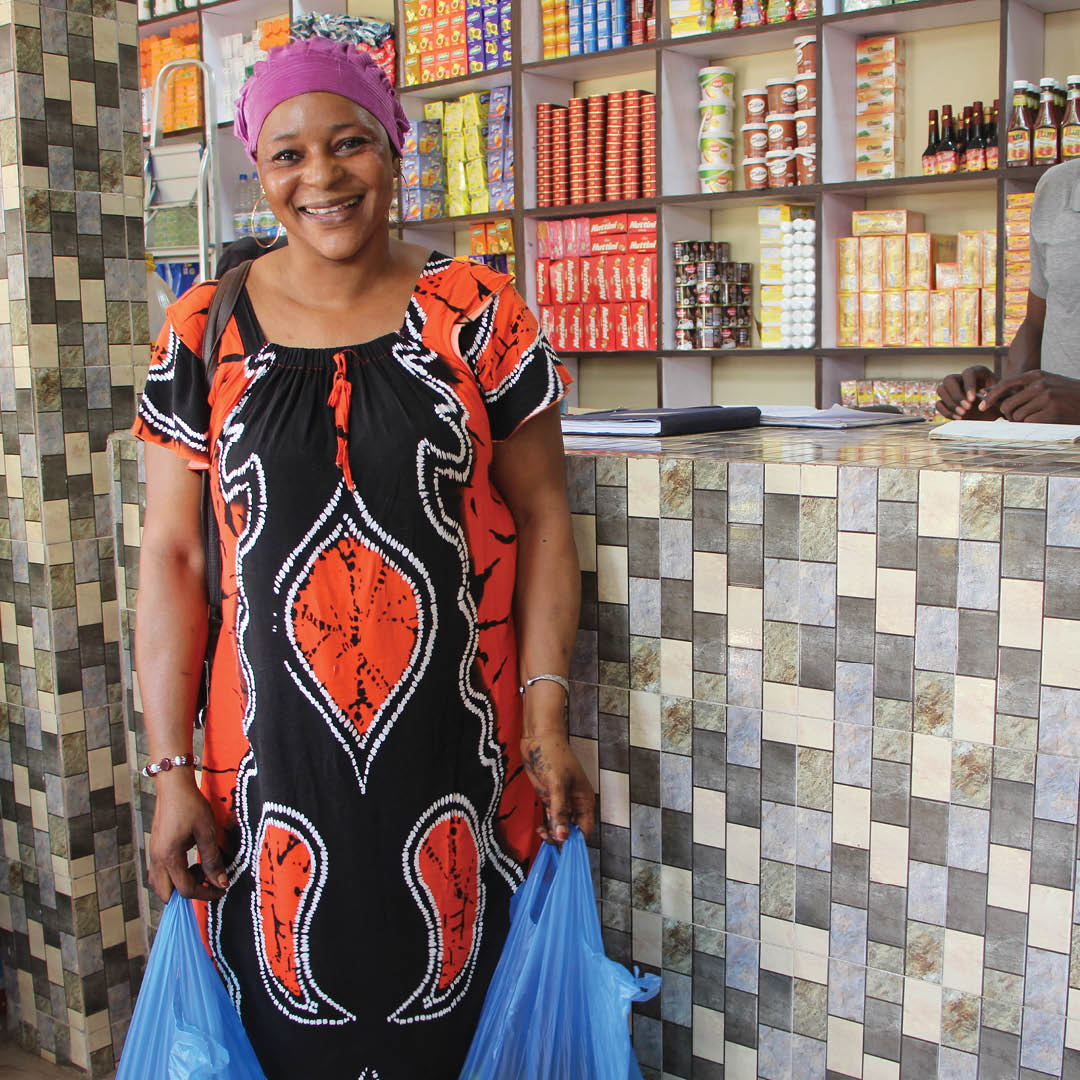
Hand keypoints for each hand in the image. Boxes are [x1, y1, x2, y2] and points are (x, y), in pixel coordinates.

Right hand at [147, 770, 228, 901]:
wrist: (173, 785)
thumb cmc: (190, 805)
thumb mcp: (207, 832)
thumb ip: (212, 859)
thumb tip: (220, 882)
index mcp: (169, 857)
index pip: (185, 889)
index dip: (206, 893)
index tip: (221, 889)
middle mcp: (157, 859)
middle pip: (167, 894)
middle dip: (188, 893)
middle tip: (207, 879)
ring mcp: (153, 854)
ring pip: (160, 884)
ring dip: (179, 884)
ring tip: (199, 868)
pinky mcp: (155, 848)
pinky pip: (160, 872)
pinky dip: (174, 874)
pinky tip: (190, 861)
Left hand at [521, 732, 594, 845]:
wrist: (538, 738)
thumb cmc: (553, 755)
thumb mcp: (556, 785)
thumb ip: (559, 811)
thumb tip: (563, 837)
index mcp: (584, 799)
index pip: (586, 829)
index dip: (576, 840)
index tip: (563, 848)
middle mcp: (576, 803)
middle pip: (573, 830)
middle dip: (562, 838)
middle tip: (547, 838)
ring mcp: (562, 801)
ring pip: (561, 826)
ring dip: (553, 833)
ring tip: (542, 833)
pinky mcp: (550, 798)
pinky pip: (552, 818)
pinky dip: (547, 825)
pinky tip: (540, 828)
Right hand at [936, 365, 998, 419]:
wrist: (996, 410)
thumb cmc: (1001, 400)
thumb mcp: (1003, 395)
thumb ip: (995, 393)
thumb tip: (982, 394)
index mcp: (977, 372)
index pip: (967, 373)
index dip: (968, 386)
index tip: (973, 400)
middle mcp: (962, 378)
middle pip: (949, 379)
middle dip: (956, 395)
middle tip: (966, 408)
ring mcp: (952, 390)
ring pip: (940, 389)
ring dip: (950, 403)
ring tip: (962, 414)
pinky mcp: (947, 401)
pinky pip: (939, 404)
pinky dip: (946, 411)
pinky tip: (958, 417)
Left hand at [980, 370, 1079, 423]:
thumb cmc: (1063, 393)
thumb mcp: (1045, 382)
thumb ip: (1023, 387)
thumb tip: (993, 396)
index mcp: (1036, 375)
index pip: (1004, 385)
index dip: (990, 397)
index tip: (981, 406)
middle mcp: (1039, 384)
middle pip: (1007, 405)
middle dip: (1008, 415)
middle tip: (1016, 417)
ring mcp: (1046, 398)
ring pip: (1017, 416)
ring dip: (1021, 421)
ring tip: (1035, 417)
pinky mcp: (1052, 411)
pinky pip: (1029, 423)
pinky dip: (1031, 425)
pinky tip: (1043, 420)